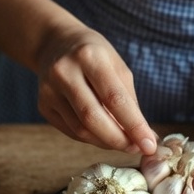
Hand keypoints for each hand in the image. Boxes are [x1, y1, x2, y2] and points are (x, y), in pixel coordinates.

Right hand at [34, 26, 157, 154]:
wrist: (55, 44)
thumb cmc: (95, 56)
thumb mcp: (117, 67)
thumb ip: (129, 101)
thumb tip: (146, 136)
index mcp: (89, 57)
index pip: (114, 98)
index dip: (134, 125)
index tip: (150, 144)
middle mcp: (64, 72)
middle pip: (92, 117)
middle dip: (119, 139)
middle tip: (137, 149)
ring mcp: (49, 90)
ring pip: (80, 129)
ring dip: (106, 142)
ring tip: (125, 144)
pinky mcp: (43, 106)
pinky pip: (71, 131)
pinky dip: (92, 138)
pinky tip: (105, 136)